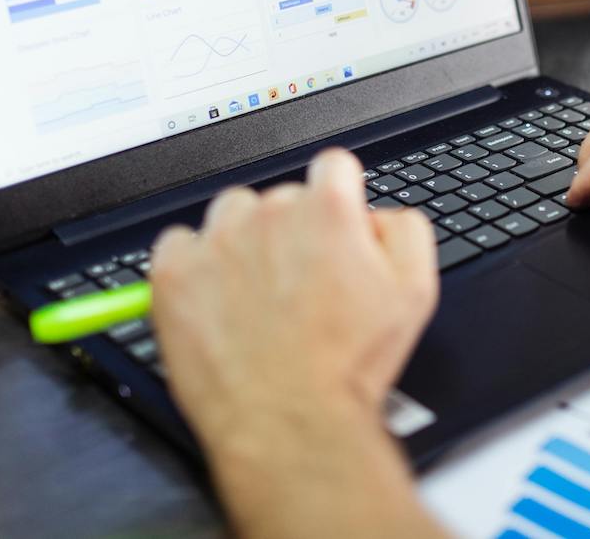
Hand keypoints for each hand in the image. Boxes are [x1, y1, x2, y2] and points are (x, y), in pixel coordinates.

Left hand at [150, 148, 437, 448]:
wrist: (290, 421)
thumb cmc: (348, 366)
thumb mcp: (415, 292)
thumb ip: (404, 231)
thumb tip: (377, 216)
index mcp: (329, 209)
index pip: (332, 168)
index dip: (337, 200)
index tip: (331, 228)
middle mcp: (271, 213)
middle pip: (281, 198)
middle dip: (291, 232)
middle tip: (299, 285)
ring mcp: (218, 240)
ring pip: (231, 215)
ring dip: (242, 242)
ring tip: (256, 296)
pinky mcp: (174, 271)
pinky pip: (178, 243)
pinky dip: (194, 267)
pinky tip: (216, 301)